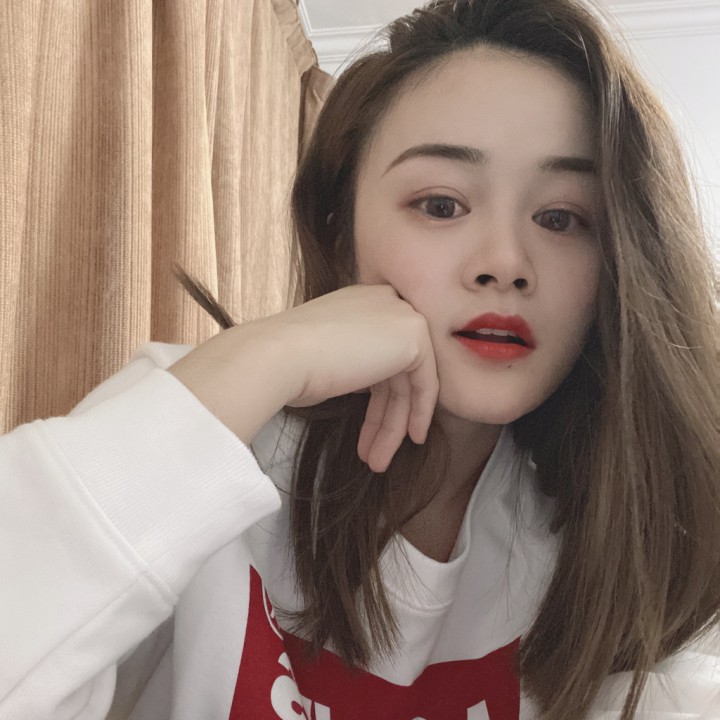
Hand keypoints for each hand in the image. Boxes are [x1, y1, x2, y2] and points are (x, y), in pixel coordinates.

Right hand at [169, 285, 438, 471]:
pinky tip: (410, 438)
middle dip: (384, 417)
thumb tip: (368, 386)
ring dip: (393, 426)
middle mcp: (382, 301)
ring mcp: (400, 314)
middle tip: (373, 454)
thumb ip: (353, 364)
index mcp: (359, 302)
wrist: (279, 355)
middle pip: (394, 369)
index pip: (380, 352)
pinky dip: (419, 412)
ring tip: (378, 462)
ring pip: (407, 381)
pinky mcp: (414, 335)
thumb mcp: (325, 359)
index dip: (378, 395)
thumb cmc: (287, 363)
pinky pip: (425, 381)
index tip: (371, 429)